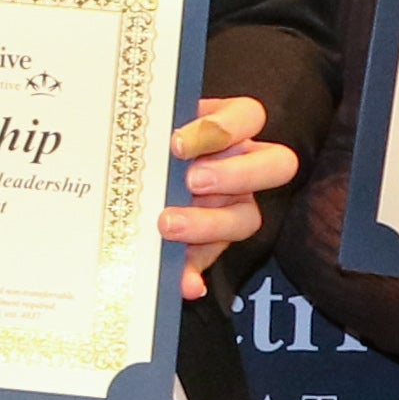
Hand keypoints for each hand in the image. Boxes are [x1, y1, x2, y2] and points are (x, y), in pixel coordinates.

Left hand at [160, 98, 295, 299]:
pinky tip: (186, 283)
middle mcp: (240, 166)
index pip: (248, 116)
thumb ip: (152, 131)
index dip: (222, 127)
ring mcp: (231, 206)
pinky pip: (208, 259)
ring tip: (169, 225)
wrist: (121, 174)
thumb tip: (166, 141)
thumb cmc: (141, 143)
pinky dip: (194, 272)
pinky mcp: (208, 243)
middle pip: (277, 164)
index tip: (178, 143)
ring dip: (210, 224)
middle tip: (192, 182)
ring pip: (247, 218)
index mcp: (227, 128)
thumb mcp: (146, 132)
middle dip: (236, 174)